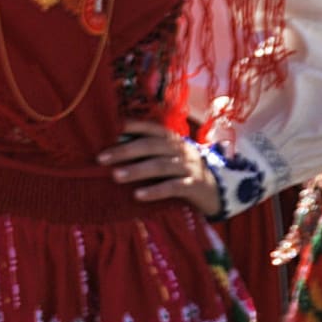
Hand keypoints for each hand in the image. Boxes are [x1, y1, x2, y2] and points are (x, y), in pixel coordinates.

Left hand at [96, 119, 220, 215]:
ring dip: (136, 170)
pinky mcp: (195, 186)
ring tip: (115, 176)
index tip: (112, 127)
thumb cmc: (183, 171)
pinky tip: (138, 195)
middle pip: (151, 146)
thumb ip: (148, 151)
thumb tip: (112, 149)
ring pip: (160, 166)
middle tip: (101, 158)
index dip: (133, 126)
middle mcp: (181, 150)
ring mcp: (189, 167)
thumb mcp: (169, 156)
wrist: (220, 189)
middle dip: (124, 151)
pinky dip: (155, 191)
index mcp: (173, 140)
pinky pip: (173, 187)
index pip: (152, 128)